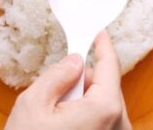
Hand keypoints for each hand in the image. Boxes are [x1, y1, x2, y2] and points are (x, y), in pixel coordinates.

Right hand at [5, 31, 131, 129]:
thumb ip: (59, 74)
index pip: (109, 66)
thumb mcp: (34, 102)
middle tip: (59, 85)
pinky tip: (64, 123)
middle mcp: (118, 124)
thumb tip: (76, 61)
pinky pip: (102, 119)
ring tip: (57, 112)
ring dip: (83, 99)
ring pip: (103, 104)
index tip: (99, 32)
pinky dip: (86, 113)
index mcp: (104, 109)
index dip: (102, 45)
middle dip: (84, 79)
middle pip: (106, 86)